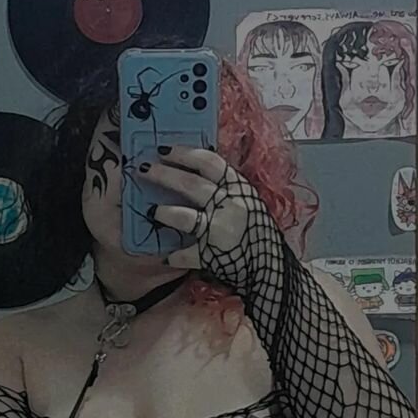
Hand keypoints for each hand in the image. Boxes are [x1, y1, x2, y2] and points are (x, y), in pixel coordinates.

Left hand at [140, 145, 275, 289]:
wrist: (273, 268)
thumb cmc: (259, 233)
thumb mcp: (248, 202)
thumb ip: (226, 190)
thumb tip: (194, 175)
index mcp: (239, 188)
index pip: (210, 162)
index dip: (185, 153)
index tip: (164, 149)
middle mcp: (230, 205)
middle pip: (191, 184)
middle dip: (164, 175)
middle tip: (144, 169)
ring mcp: (220, 230)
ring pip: (184, 216)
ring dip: (164, 212)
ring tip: (150, 211)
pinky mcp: (213, 255)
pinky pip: (187, 254)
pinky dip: (176, 256)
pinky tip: (168, 256)